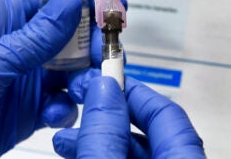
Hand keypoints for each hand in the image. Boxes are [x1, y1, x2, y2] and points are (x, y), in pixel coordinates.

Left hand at [0, 0, 97, 157]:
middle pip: (66, 31)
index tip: (107, 1)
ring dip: (83, 76)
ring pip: (70, 67)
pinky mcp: (30, 106)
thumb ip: (35, 36)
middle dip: (89, 40)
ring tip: (82, 88)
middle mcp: (17, 45)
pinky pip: (61, 100)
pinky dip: (65, 107)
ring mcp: (25, 76)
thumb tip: (71, 1)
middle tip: (103, 52)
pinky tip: (53, 113)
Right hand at [53, 74, 205, 157]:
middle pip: (146, 130)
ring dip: (97, 136)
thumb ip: (105, 133)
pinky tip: (75, 152)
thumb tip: (103, 89)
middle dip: (106, 113)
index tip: (104, 77)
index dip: (132, 89)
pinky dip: (99, 153)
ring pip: (130, 149)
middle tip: (79, 101)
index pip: (165, 112)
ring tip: (64, 137)